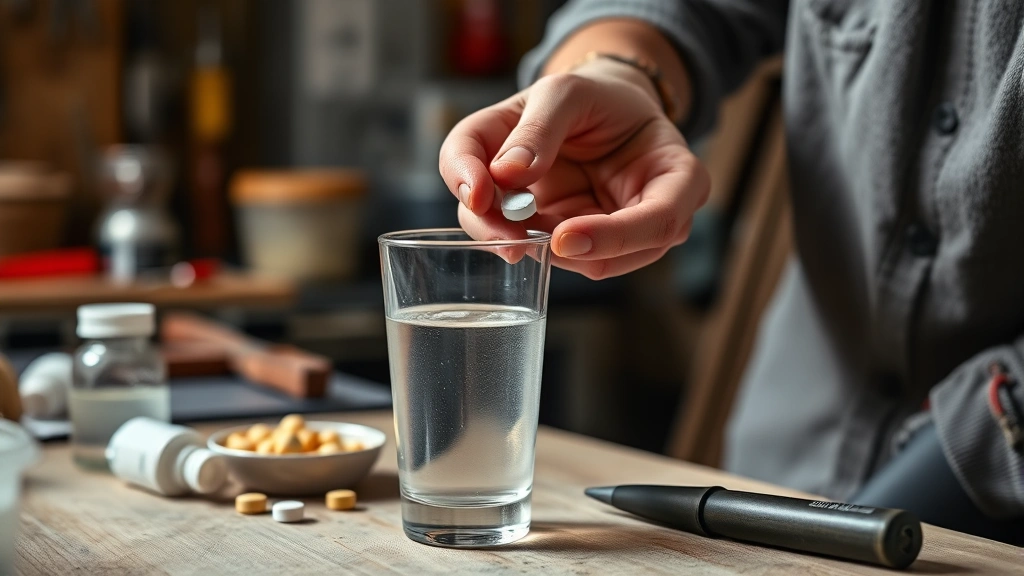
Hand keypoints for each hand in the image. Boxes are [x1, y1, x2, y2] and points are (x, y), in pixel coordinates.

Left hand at [439, 58, 709, 278]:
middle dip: (551, 248)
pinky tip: (493, 209)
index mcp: (677, 176)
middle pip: (609, 259)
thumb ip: (537, 127)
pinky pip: (545, 254)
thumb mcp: (565, 90)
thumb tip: (506, 173)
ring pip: (573, 263)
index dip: (614, 237)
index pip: (660, 221)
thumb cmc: (592, 98)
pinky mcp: (578, 244)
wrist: (592, 109)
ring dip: (524, 241)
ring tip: (489, 204)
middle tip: (500, 229)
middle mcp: (653, 219)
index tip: (561, 238)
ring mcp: (614, 239)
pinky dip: (512, 236)